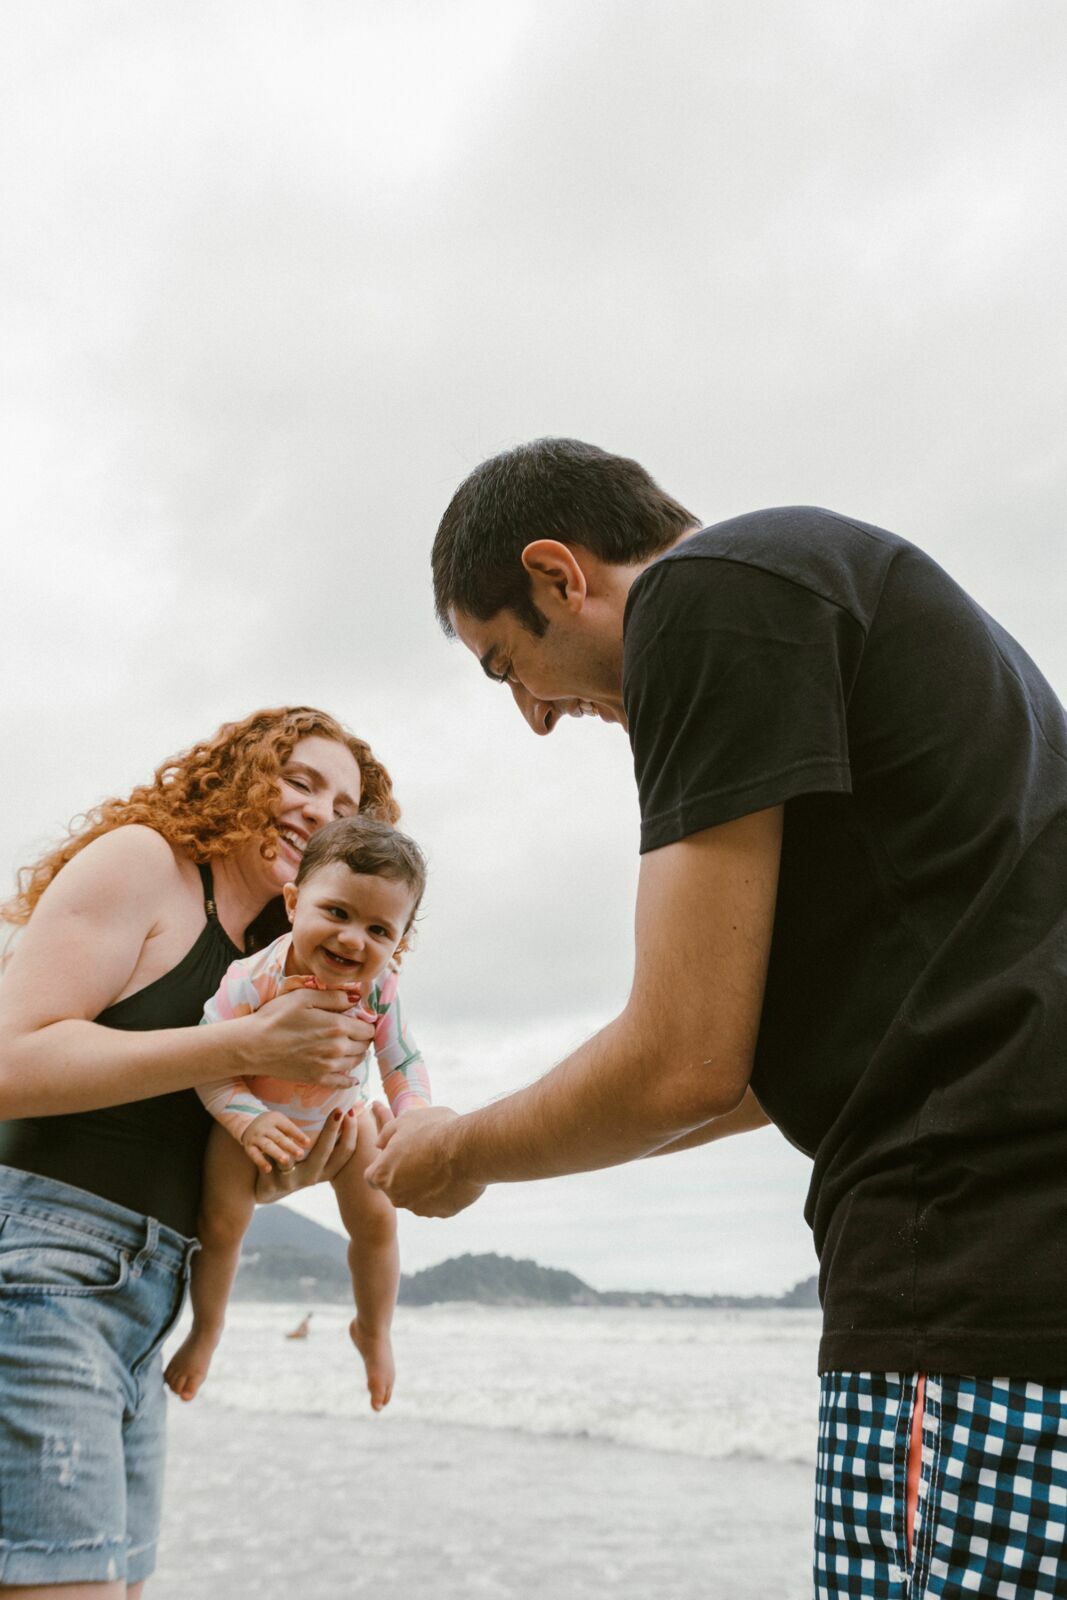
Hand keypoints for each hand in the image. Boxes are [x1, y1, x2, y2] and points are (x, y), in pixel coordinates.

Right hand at [238, 985, 374, 1089]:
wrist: (252, 1046)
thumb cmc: (275, 1017)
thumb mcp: (304, 997)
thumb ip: (334, 996)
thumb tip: (357, 999)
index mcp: (337, 1026)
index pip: (368, 1028)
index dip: (366, 1022)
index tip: (359, 1019)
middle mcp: (337, 1049)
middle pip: (365, 1045)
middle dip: (362, 1037)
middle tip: (352, 1031)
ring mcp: (328, 1067)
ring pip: (356, 1062)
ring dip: (356, 1053)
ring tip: (345, 1045)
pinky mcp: (317, 1080)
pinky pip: (344, 1082)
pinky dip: (349, 1078)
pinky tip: (348, 1073)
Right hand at [240, 1110, 309, 1177]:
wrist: (249, 1124)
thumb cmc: (273, 1126)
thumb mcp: (281, 1124)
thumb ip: (293, 1133)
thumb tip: (307, 1144)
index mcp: (276, 1119)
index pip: (288, 1127)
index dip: (298, 1135)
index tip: (308, 1143)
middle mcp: (265, 1127)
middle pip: (279, 1137)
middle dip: (290, 1146)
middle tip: (300, 1154)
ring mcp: (256, 1136)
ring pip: (267, 1145)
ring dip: (277, 1153)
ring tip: (286, 1161)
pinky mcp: (249, 1146)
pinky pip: (254, 1155)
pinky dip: (261, 1162)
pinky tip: (268, 1169)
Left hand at [254, 1106, 359, 1202]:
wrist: (268, 1188)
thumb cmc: (298, 1165)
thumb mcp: (318, 1155)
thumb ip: (334, 1136)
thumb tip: (359, 1106)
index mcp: (326, 1171)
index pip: (346, 1151)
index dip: (351, 1131)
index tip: (349, 1110)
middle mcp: (313, 1177)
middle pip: (326, 1152)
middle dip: (333, 1129)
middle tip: (338, 1109)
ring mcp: (294, 1180)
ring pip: (299, 1156)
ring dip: (306, 1138)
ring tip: (308, 1120)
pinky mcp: (274, 1181)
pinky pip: (278, 1160)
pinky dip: (280, 1144)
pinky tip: (282, 1128)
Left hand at [365, 1105, 485, 1217]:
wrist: (468, 1147)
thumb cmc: (433, 1130)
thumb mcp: (404, 1121)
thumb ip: (386, 1134)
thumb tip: (379, 1144)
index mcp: (382, 1176)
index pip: (373, 1176)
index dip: (386, 1163)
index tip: (400, 1152)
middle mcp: (397, 1197)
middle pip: (396, 1188)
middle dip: (406, 1174)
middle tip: (424, 1153)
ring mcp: (420, 1208)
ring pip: (418, 1196)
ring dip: (425, 1184)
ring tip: (443, 1161)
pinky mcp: (443, 1213)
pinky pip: (439, 1201)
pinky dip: (444, 1191)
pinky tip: (454, 1173)